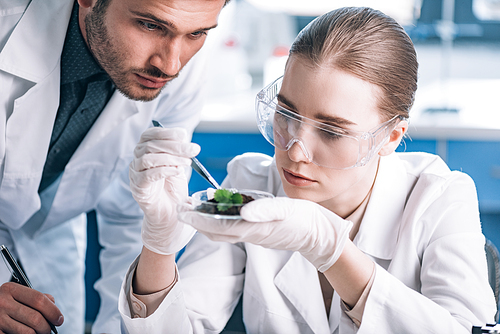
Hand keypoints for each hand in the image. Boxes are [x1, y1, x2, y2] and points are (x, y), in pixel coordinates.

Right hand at [0, 282, 62, 333]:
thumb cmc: (3, 304)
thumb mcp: (16, 295)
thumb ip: (35, 297)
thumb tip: (53, 304)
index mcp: (10, 289)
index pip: (39, 299)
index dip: (53, 311)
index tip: (59, 319)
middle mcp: (2, 303)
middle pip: (36, 318)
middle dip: (47, 327)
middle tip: (49, 330)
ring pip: (28, 332)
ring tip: (38, 333)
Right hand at [129, 127, 199, 254]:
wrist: (170, 215)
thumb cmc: (173, 190)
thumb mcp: (179, 166)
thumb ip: (179, 153)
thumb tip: (185, 140)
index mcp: (146, 152)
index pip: (150, 135)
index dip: (166, 132)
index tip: (183, 134)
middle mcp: (137, 161)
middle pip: (151, 146)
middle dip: (175, 146)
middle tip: (193, 149)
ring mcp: (135, 174)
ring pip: (148, 158)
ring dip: (170, 158)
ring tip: (187, 163)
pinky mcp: (138, 188)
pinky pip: (148, 175)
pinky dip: (164, 170)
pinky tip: (177, 171)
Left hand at [179, 197, 351, 271]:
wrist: (317, 233)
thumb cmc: (303, 220)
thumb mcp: (286, 210)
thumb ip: (264, 210)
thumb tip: (242, 211)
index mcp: (254, 229)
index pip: (219, 226)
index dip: (198, 220)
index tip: (182, 212)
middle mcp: (250, 233)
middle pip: (216, 231)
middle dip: (196, 221)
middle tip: (180, 208)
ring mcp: (253, 234)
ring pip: (223, 230)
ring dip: (206, 220)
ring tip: (194, 207)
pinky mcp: (257, 231)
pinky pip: (233, 226)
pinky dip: (221, 218)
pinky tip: (220, 206)